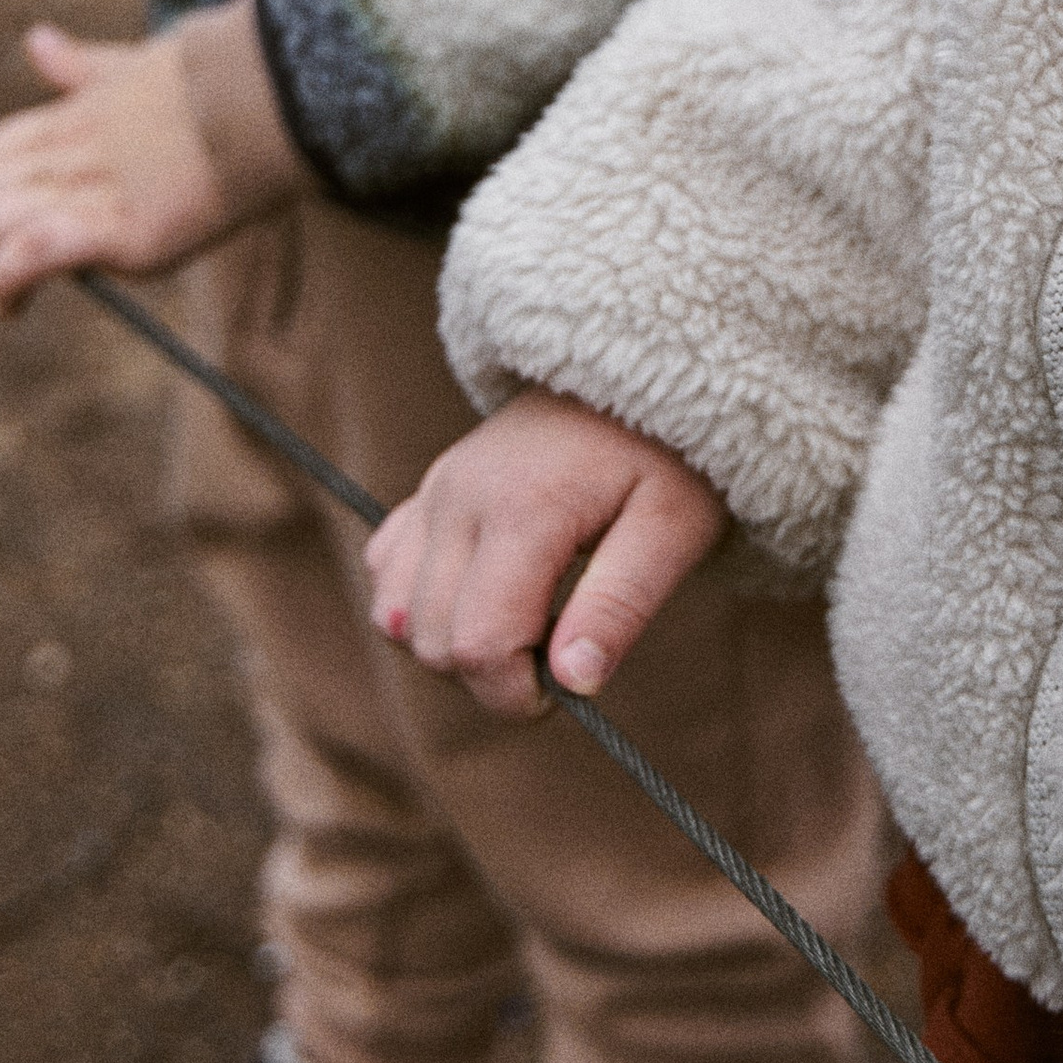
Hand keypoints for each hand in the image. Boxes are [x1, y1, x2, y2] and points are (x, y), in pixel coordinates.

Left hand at [0, 19, 292, 322]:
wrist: (263, 93)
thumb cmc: (213, 79)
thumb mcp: (134, 65)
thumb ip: (82, 66)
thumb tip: (36, 41)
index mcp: (68, 115)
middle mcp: (66, 153)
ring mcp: (90, 190)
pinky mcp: (121, 229)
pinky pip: (37, 253)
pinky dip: (9, 279)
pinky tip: (7, 306)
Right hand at [366, 387, 726, 720]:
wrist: (638, 369)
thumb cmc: (669, 454)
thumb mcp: (674, 529)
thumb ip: (621, 605)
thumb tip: (574, 683)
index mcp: (523, 510)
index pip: (479, 644)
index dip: (517, 694)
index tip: (566, 687)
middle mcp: (460, 496)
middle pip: (434, 640)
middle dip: (490, 674)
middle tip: (557, 647)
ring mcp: (436, 489)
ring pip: (397, 615)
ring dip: (451, 644)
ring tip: (522, 621)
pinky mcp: (427, 489)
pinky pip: (387, 571)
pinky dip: (422, 604)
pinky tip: (483, 593)